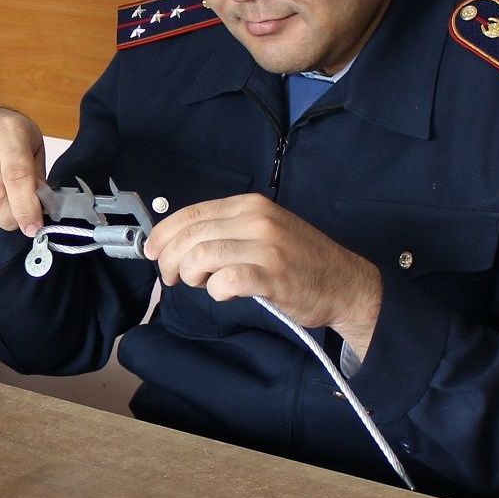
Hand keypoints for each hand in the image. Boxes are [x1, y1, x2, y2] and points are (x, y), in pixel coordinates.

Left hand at [144, 195, 383, 355]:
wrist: (346, 283)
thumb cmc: (301, 261)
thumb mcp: (265, 230)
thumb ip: (227, 230)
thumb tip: (179, 243)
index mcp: (250, 204)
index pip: (191, 213)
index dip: (163, 234)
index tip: (152, 252)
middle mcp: (257, 219)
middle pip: (191, 235)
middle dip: (169, 259)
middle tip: (170, 277)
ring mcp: (266, 246)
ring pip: (202, 256)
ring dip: (190, 275)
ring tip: (199, 284)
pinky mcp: (273, 276)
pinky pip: (227, 280)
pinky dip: (215, 290)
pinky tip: (222, 293)